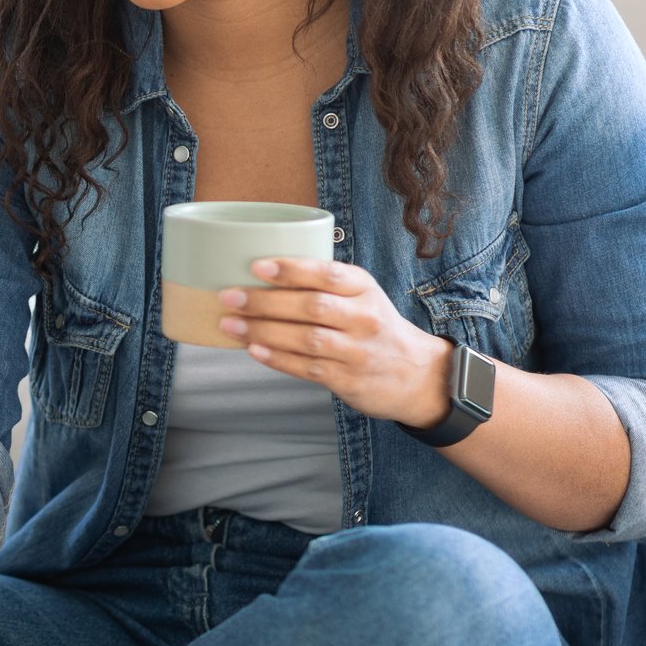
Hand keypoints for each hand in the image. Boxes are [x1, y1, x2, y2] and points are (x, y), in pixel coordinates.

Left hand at [216, 255, 453, 427]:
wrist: (417, 374)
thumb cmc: (374, 326)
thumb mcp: (362, 295)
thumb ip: (324, 284)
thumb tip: (260, 274)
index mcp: (364, 288)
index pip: (327, 274)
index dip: (291, 270)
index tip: (256, 266)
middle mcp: (363, 318)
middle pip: (311, 306)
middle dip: (265, 301)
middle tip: (229, 296)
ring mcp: (357, 351)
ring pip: (306, 338)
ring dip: (263, 331)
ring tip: (230, 324)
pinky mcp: (348, 379)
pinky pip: (307, 367)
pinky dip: (277, 359)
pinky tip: (253, 350)